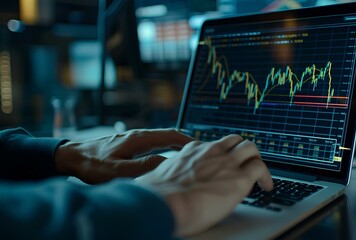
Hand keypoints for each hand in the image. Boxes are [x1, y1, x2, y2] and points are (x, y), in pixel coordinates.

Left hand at [54, 129, 192, 183]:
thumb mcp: (117, 169)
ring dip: (176, 145)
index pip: (170, 135)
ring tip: (188, 155)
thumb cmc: (92, 163)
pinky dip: (165, 147)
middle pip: (168, 135)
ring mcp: (133, 138)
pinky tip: (167, 156)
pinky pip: (153, 143)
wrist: (71, 156)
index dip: (187, 140)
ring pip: (161, 139)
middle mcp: (138, 135)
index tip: (202, 147)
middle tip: (200, 152)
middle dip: (185, 142)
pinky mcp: (128, 143)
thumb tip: (166, 162)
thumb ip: (142, 166)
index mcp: (139, 138)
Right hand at [136, 134, 272, 236]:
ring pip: (250, 147)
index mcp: (192, 151)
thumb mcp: (160, 178)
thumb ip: (171, 176)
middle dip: (242, 151)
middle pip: (235, 140)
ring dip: (255, 159)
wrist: (163, 204)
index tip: (223, 164)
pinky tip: (266, 186)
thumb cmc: (157, 198)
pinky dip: (266, 176)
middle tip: (245, 165)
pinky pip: (260, 168)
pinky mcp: (239, 177)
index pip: (213, 146)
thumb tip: (166, 186)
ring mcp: (226, 161)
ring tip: (259, 175)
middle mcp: (210, 151)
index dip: (222, 155)